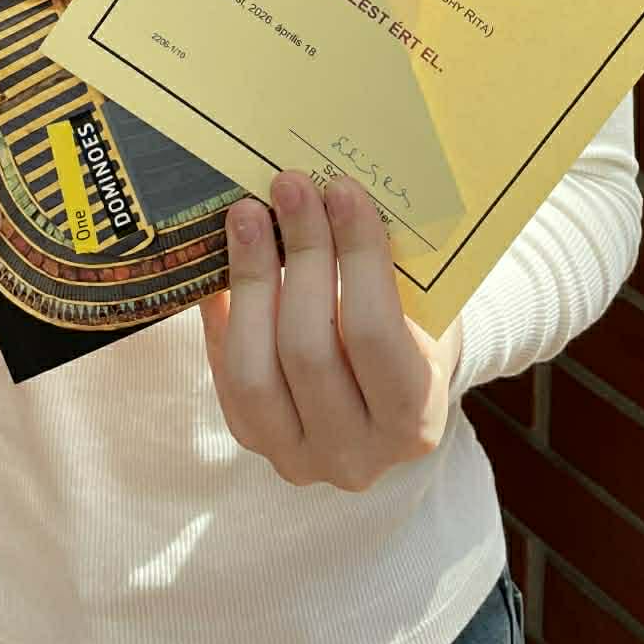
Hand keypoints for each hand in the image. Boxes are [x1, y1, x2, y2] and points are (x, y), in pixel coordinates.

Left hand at [200, 171, 461, 491]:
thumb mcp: (422, 311)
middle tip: (289, 187)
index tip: (342, 190)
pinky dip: (221, 314)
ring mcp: (297, 456)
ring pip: (254, 369)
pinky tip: (223, 261)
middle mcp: (354, 454)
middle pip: (308, 348)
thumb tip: (333, 191)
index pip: (375, 334)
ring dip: (250, 278)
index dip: (357, 257)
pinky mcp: (254, 440)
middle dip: (299, 255)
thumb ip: (387, 268)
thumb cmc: (414, 335)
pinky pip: (225, 374)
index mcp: (414, 418)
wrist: (392, 395)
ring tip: (248, 214)